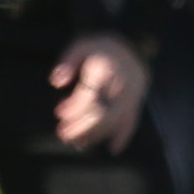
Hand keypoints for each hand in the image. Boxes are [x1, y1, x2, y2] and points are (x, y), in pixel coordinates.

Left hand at [50, 32, 149, 151]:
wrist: (133, 44)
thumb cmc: (101, 47)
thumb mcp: (80, 46)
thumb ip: (67, 62)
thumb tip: (56, 82)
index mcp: (105, 71)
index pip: (90, 96)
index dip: (75, 108)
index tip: (60, 115)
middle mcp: (121, 87)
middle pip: (102, 113)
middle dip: (82, 127)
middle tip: (63, 136)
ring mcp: (131, 97)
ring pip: (114, 121)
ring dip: (96, 135)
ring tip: (78, 144)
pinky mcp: (137, 103)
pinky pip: (133, 121)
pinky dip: (124, 136)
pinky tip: (113, 149)